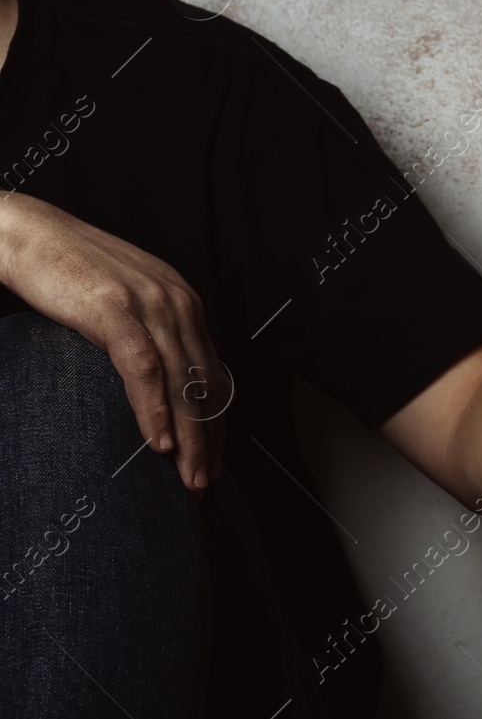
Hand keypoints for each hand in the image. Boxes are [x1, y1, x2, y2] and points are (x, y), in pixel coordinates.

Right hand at [0, 194, 225, 492]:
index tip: (213, 461)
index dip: (216, 422)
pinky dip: (153, 409)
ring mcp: (151, 305)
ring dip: (189, 436)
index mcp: (184, 304)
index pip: (213, 374)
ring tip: (188, 476)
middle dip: (208, 439)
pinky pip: (144, 369)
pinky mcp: (116, 310)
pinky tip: (157, 441)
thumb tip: (160, 388)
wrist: (27, 236)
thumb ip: (148, 338)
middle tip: (204, 482)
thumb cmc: (70, 275)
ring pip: (182, 382)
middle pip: (205, 384)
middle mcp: (179, 303)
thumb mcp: (124, 307)